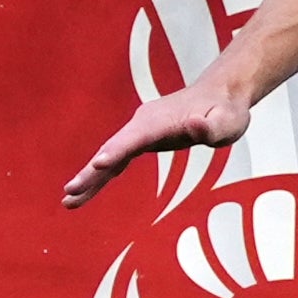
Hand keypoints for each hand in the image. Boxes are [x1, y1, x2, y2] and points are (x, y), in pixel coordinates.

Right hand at [67, 78, 249, 205]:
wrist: (221, 95)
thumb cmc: (226, 111)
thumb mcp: (228, 121)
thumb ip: (212, 126)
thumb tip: (193, 124)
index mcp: (162, 120)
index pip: (136, 137)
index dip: (118, 151)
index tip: (98, 164)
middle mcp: (144, 123)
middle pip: (114, 148)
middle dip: (91, 171)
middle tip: (70, 192)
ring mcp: (140, 130)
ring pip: (109, 155)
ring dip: (89, 177)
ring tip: (68, 201)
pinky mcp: (141, 139)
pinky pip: (116, 159)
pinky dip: (100, 175)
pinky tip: (84, 192)